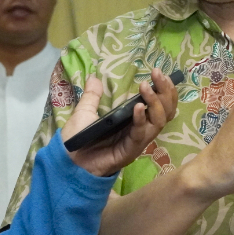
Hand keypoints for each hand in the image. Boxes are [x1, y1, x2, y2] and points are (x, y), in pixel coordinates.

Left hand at [63, 68, 178, 176]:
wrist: (68, 162)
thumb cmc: (78, 139)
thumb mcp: (84, 112)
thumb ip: (92, 96)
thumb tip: (94, 77)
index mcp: (132, 119)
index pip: (158, 103)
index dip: (162, 88)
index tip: (156, 72)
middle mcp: (139, 129)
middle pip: (165, 111)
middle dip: (165, 91)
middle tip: (157, 75)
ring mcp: (137, 140)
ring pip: (159, 122)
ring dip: (155, 103)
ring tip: (145, 88)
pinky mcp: (131, 150)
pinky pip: (141, 134)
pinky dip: (141, 120)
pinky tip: (138, 107)